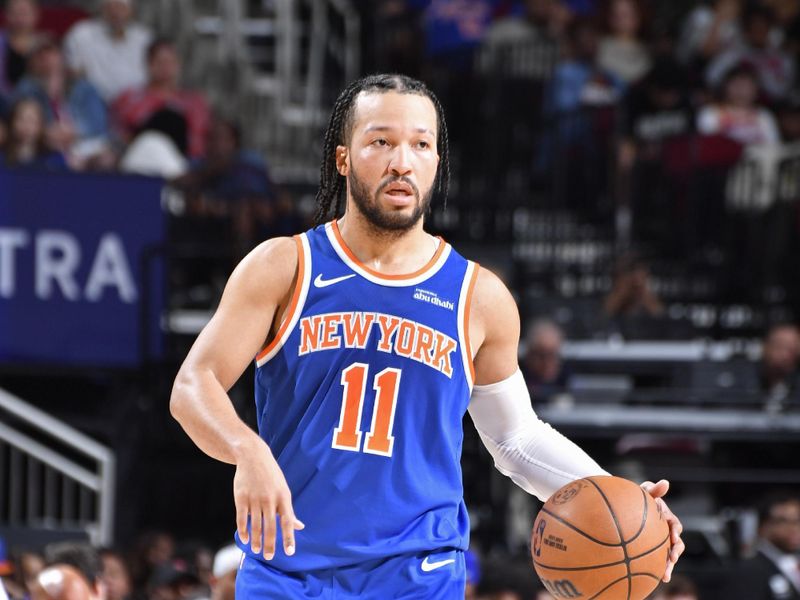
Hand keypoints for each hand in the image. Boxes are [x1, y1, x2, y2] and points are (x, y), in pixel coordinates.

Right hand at [234, 439, 304, 559]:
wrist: (253, 456)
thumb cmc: (272, 477)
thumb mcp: (284, 490)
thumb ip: (289, 511)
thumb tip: (300, 527)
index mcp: (283, 498)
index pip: (287, 522)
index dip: (288, 537)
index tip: (289, 552)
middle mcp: (270, 499)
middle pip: (270, 527)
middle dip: (269, 544)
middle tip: (269, 557)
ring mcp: (255, 499)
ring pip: (255, 525)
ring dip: (256, 540)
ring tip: (256, 550)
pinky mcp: (241, 498)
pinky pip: (242, 519)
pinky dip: (243, 531)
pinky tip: (245, 540)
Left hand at [641, 480, 684, 581]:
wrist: (628, 505)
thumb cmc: (638, 497)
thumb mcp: (644, 491)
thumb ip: (653, 489)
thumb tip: (665, 482)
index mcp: (667, 517)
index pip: (674, 525)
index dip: (675, 532)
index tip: (673, 538)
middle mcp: (667, 530)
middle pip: (676, 543)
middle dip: (675, 552)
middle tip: (672, 559)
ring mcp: (661, 540)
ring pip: (669, 554)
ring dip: (670, 565)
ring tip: (666, 575)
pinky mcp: (654, 549)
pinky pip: (659, 560)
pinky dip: (660, 568)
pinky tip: (659, 579)